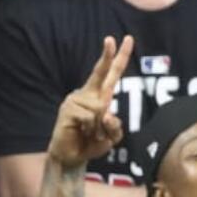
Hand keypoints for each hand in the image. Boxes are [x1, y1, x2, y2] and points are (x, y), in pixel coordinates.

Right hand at [49, 36, 133, 169]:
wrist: (72, 157)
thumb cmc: (93, 142)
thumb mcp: (112, 137)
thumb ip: (115, 126)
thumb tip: (108, 114)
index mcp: (101, 95)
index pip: (112, 73)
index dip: (118, 57)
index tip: (128, 39)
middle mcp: (88, 94)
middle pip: (100, 73)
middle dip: (107, 56)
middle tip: (111, 39)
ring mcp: (76, 100)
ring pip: (101, 108)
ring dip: (100, 126)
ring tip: (89, 132)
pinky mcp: (68, 109)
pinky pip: (91, 117)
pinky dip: (91, 128)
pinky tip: (81, 132)